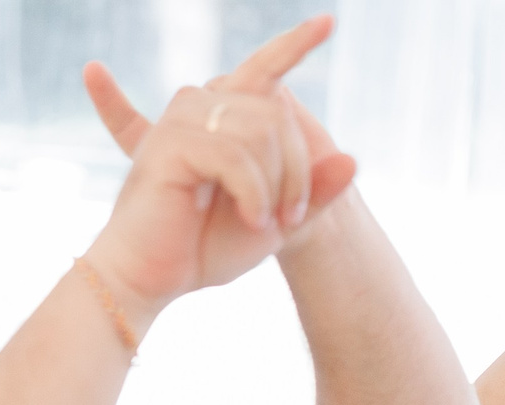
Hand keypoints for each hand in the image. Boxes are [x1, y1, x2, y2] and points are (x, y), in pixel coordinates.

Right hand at [84, 49, 358, 255]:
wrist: (150, 278)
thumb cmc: (204, 248)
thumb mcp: (275, 218)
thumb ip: (312, 190)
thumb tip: (353, 161)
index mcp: (222, 116)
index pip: (264, 69)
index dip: (295, 44)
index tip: (328, 21)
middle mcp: (200, 106)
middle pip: (278, 114)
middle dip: (297, 171)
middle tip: (289, 217)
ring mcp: (182, 120)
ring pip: (261, 132)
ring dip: (275, 185)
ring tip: (262, 222)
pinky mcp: (170, 143)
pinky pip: (236, 156)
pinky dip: (254, 194)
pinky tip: (250, 219)